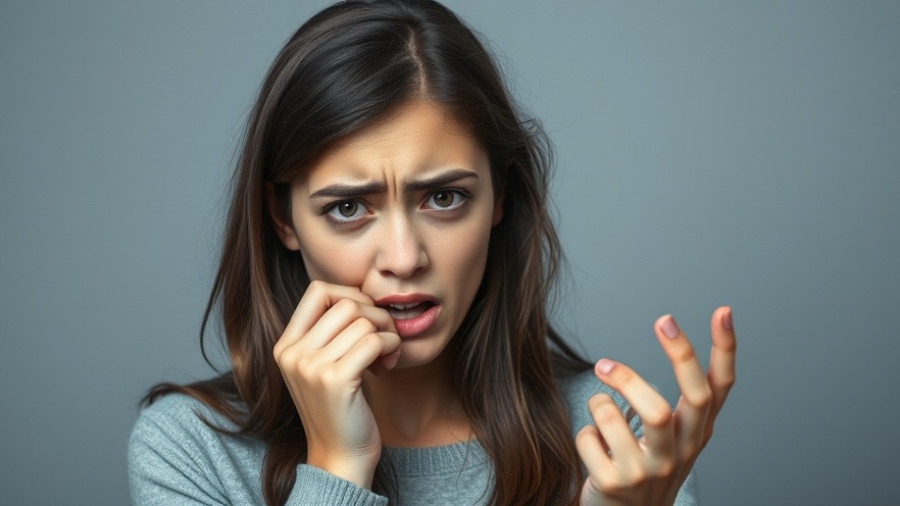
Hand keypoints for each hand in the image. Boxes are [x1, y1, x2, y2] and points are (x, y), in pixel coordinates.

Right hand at [272, 281, 401, 487]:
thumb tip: (360, 294)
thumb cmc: (341, 409)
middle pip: (345, 302)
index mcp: (286, 346)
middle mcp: (293, 354)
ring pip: (363, 321)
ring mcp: (310, 367)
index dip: (351, 295)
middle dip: (375, 315)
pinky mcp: (335, 380)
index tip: (367, 319)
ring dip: (387, 334)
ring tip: (386, 357)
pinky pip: (374, 341)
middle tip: (384, 340)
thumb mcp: (323, 366)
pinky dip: (391, 347)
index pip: (318, 290)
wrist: (341, 457)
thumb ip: (329, 333)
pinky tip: (388, 365)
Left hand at [576, 306, 736, 505]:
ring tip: (601, 407)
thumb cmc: (647, 466)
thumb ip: (677, 397)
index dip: (724, 351)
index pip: (718, 389)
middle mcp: (680, 452)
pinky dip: (585, 434)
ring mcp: (648, 471)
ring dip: (604, 400)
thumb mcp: (673, 435)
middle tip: (662, 319)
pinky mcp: (615, 483)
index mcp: (695, 434)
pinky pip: (589, 436)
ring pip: (625, 414)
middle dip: (678, 354)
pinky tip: (594, 449)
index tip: (723, 311)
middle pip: (686, 398)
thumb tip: (672, 328)